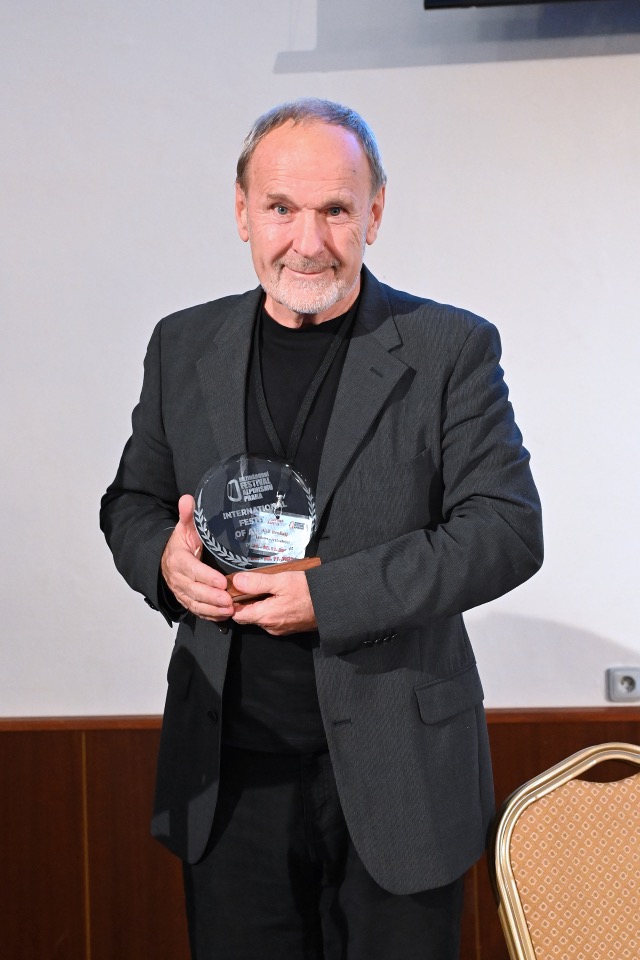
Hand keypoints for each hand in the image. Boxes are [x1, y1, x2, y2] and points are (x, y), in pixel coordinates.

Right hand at [160, 495, 233, 620]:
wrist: (167, 560)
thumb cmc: (181, 544)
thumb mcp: (185, 528)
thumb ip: (188, 516)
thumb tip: (188, 499)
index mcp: (178, 559)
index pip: (192, 570)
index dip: (206, 577)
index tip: (222, 582)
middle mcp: (177, 578)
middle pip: (194, 591)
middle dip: (212, 597)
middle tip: (230, 600)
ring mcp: (181, 591)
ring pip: (195, 604)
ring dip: (212, 609)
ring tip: (230, 610)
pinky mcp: (186, 600)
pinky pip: (196, 611)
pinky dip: (209, 615)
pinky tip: (223, 616)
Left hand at [230, 570, 316, 635]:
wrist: (332, 603)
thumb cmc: (309, 591)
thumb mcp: (282, 580)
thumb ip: (257, 582)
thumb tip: (236, 582)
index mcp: (266, 616)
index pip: (237, 615)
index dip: (232, 602)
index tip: (233, 590)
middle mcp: (271, 627)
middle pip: (248, 617)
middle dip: (245, 603)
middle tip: (249, 585)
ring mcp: (280, 629)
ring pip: (260, 618)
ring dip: (259, 605)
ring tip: (265, 588)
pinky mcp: (289, 628)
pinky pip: (272, 619)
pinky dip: (270, 609)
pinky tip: (277, 596)